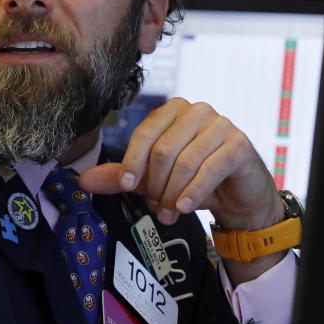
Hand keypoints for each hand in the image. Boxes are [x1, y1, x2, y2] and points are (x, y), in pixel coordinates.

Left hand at [79, 97, 282, 230]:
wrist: (238, 196)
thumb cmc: (194, 180)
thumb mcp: (153, 179)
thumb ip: (121, 177)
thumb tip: (83, 180)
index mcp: (173, 110)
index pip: (145, 133)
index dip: (132, 161)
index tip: (127, 186)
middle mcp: (197, 111)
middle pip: (163, 149)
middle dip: (155, 184)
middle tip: (156, 207)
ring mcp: (222, 125)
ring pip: (185, 161)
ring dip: (173, 193)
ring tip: (169, 213)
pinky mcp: (240, 145)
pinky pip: (210, 168)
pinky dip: (193, 192)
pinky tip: (185, 207)